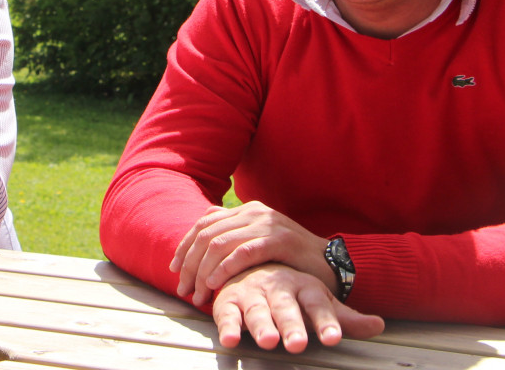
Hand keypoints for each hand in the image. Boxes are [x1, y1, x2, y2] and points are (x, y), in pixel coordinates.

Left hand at [171, 201, 325, 305]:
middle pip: (207, 235)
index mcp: (246, 210)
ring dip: (203, 271)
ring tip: (197, 294)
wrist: (330, 262)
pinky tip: (215, 283)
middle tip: (183, 289)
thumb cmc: (290, 258)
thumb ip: (234, 236)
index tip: (174, 270)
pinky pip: (243, 252)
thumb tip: (202, 239)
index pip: (204, 224)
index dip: (185, 247)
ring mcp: (266, 224)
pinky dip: (225, 268)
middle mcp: (253, 212)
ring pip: (220, 244)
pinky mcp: (279, 240)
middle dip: (190, 264)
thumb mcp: (259, 241)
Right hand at [212, 263, 384, 352]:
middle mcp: (278, 288)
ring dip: (261, 325)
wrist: (251, 264)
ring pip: (257, 310)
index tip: (333, 339)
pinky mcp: (228, 300)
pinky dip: (227, 325)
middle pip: (286, 308)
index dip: (326, 322)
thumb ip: (345, 318)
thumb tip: (380, 325)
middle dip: (291, 325)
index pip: (318, 305)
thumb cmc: (291, 291)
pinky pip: (226, 313)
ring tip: (268, 341)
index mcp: (304, 287)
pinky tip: (230, 339)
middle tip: (298, 343)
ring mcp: (252, 293)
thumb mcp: (319, 301)